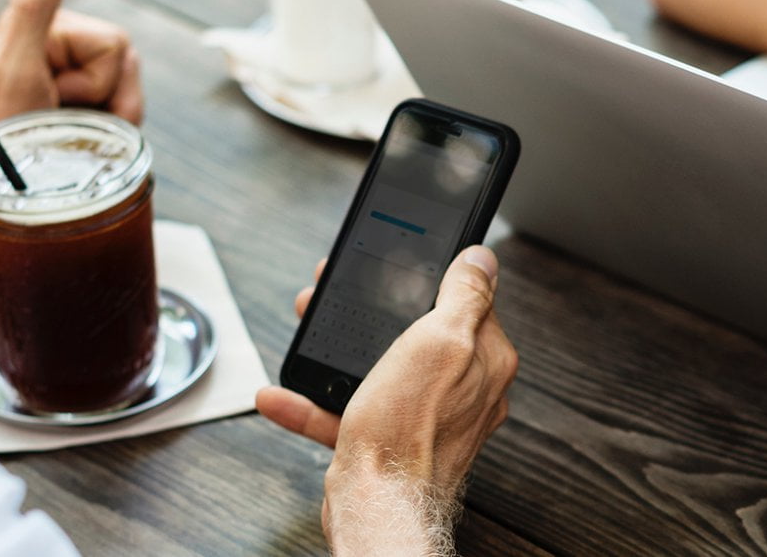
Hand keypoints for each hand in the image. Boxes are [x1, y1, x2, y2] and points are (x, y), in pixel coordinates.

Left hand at [0, 0, 143, 125]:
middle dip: (101, 101)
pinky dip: (109, 139)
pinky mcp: (90, 113)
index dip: (90, 77)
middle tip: (56, 115)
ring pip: (133, 96)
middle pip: (129, 66)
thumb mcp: (17, 63)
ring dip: (104, 124)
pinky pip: (129, 121)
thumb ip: (36, 4)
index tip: (49, 90)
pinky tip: (76, 143)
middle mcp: (72, 52)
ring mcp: (84, 84)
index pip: (116, 43)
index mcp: (56, 30)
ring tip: (63, 132)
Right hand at [257, 247, 517, 555]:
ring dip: (335, 350)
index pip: (467, 304)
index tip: (398, 267)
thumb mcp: (440, 341)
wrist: (379, 507)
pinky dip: (313, 402)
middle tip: (339, 294)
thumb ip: (464, 296)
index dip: (429, 279)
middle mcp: (462, 391)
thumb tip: (482, 259)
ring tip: (306, 329)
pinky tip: (282, 394)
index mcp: (484, 361)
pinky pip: (348, 412)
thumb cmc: (410, 431)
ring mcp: (423, 418)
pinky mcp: (388, 442)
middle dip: (372, 312)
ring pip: (378, 369)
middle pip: (416, 334)